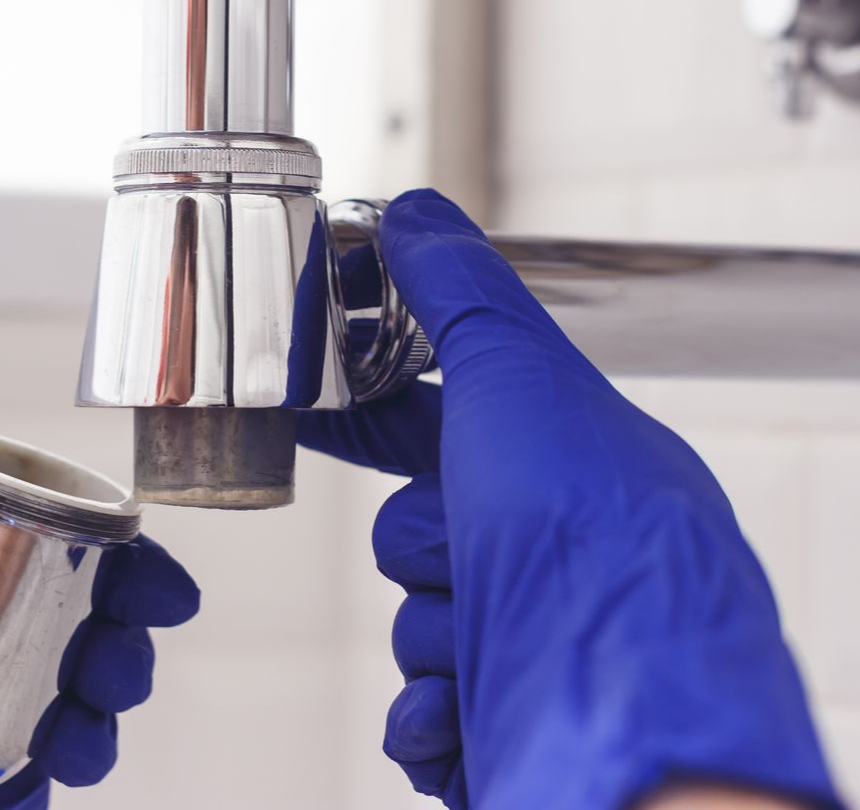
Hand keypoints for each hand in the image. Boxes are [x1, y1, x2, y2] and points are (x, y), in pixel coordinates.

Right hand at [301, 190, 840, 809]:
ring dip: (432, 641)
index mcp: (566, 472)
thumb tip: (418, 210)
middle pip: (415, 533)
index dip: (372, 421)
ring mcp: (535, 649)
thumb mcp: (519, 384)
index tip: (314, 413)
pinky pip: (422, 719)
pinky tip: (469, 715)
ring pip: (415, 628)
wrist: (635, 739)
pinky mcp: (511, 732)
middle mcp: (557, 560)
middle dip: (423, 551)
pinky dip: (434, 720)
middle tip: (464, 559)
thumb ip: (463, 297)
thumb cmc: (590, 552)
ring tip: (485, 650)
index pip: (445, 426)